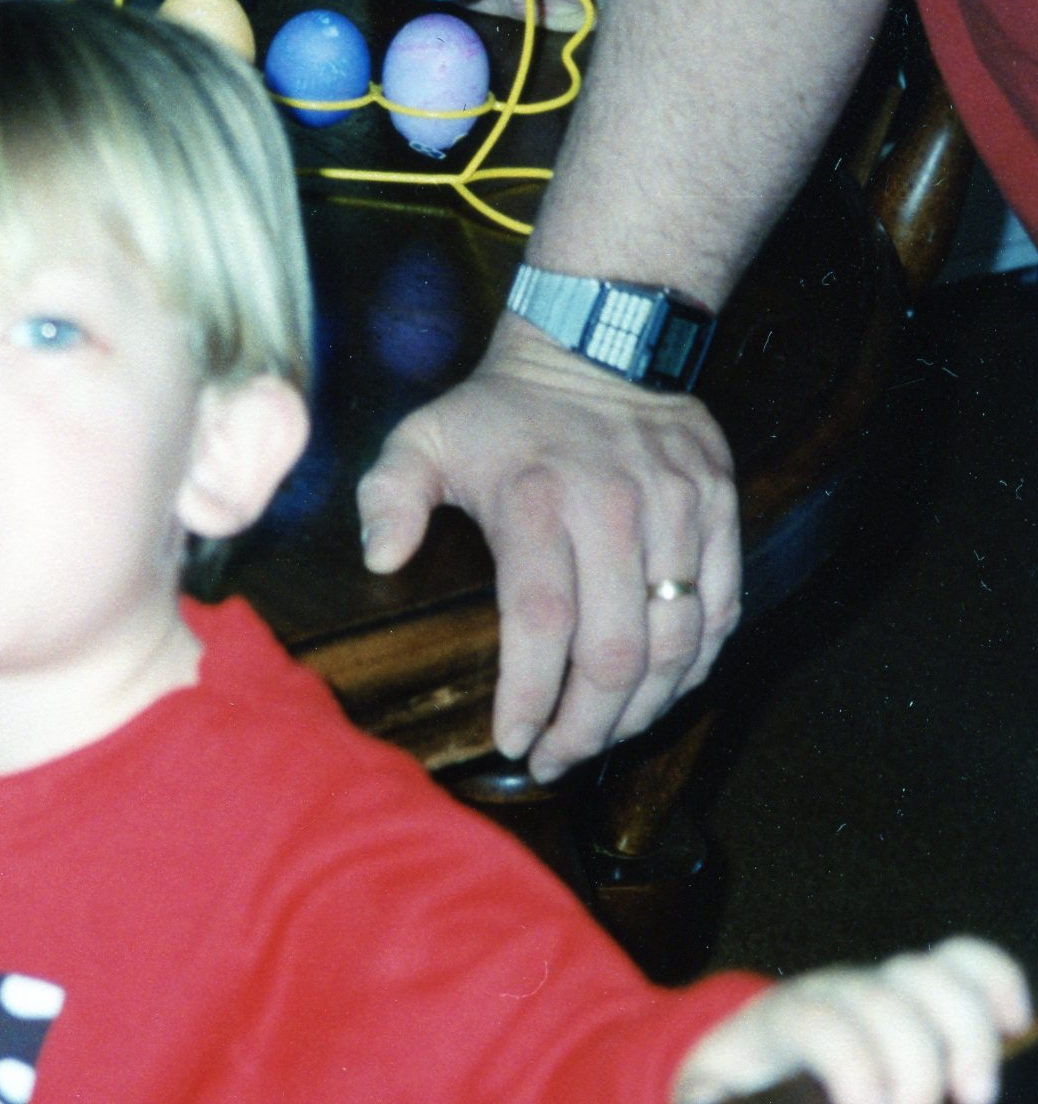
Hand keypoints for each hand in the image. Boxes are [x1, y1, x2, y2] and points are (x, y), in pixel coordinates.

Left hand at [355, 320, 740, 781]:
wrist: (599, 343)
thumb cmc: (499, 414)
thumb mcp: (421, 438)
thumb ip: (387, 498)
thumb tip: (380, 560)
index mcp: (535, 500)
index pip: (541, 621)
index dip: (531, 695)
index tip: (512, 742)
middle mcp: (615, 509)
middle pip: (616, 650)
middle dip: (587, 726)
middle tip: (555, 761)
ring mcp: (678, 510)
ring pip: (678, 643)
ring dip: (643, 711)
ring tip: (601, 741)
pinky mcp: (721, 508)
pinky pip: (722, 610)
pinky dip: (694, 668)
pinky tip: (656, 697)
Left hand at [672, 938, 1031, 1103]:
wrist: (752, 1059)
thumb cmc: (738, 1094)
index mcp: (773, 1021)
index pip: (814, 1022)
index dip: (850, 1063)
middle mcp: (831, 991)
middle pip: (881, 1001)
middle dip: (912, 1067)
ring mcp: (880, 984)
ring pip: (930, 976)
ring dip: (966, 1036)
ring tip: (976, 1101)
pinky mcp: (922, 991)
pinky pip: (967, 961)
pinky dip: (999, 983)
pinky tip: (1017, 1029)